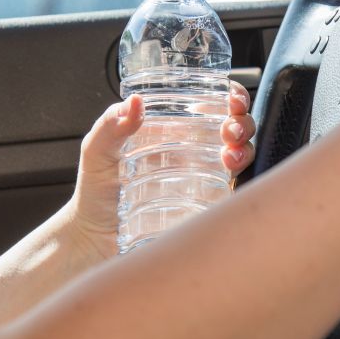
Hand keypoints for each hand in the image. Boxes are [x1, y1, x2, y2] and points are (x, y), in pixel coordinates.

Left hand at [64, 81, 255, 259]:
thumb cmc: (95, 195)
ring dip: (244, 147)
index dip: (228, 96)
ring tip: (230, 154)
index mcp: (171, 131)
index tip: (230, 97)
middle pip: (234, 126)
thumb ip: (110, 126)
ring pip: (241, 153)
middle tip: (230, 130)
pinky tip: (229, 172)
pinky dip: (241, 176)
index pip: (209, 104)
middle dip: (242, 122)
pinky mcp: (209, 205)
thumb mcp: (96, 153)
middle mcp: (193, 151)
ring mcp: (204, 178)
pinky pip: (236, 188)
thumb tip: (134, 102)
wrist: (96, 242)